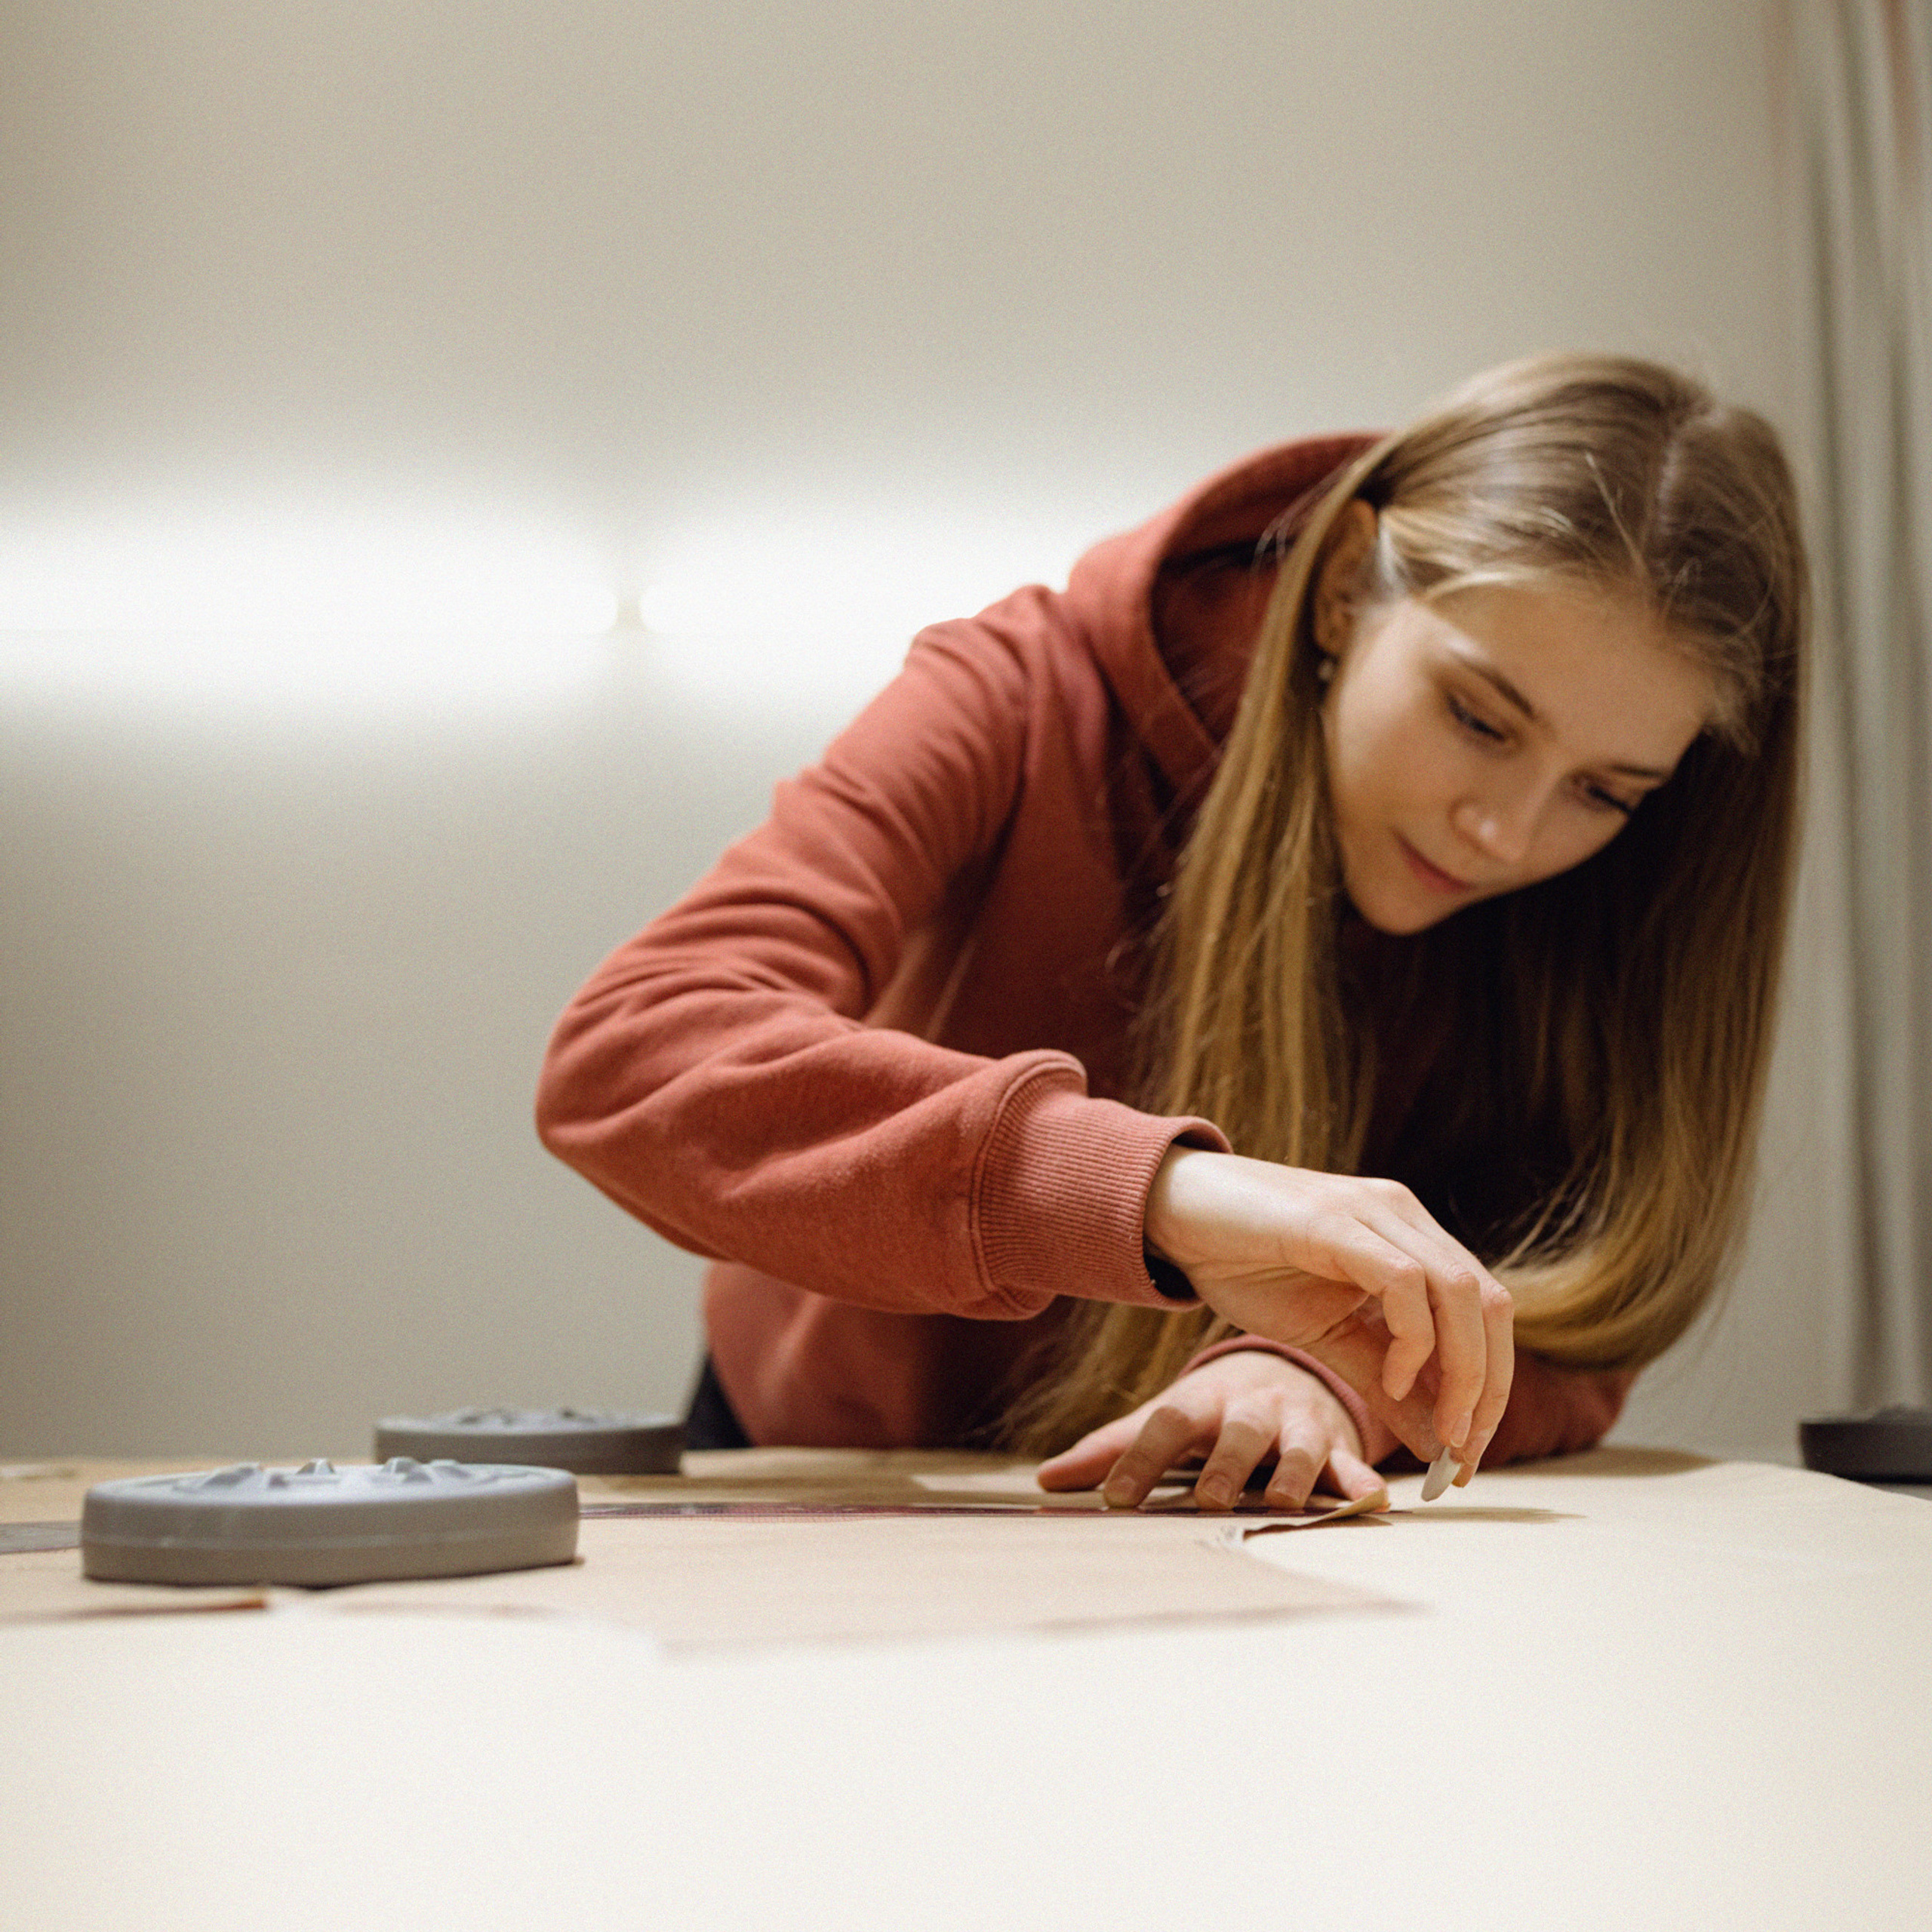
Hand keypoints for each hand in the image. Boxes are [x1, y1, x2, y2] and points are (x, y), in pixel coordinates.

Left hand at [1035, 1351, 1385, 1510]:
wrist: (1286, 1373)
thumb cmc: (1212, 1412)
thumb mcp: (1164, 1420)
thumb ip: (1110, 1450)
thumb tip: (1045, 1481)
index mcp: (1202, 1401)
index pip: (1166, 1425)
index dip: (1141, 1460)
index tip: (1116, 1500)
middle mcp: (1251, 1409)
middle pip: (1237, 1434)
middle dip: (1224, 1465)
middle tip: (1207, 1499)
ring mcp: (1298, 1425)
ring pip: (1298, 1447)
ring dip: (1291, 1473)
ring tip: (1280, 1501)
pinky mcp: (1338, 1445)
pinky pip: (1353, 1464)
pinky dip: (1360, 1481)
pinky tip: (1368, 1499)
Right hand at [1145, 1147, 1513, 1473]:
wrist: (1171, 1212)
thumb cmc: (1243, 1265)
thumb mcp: (1327, 1338)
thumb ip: (1384, 1383)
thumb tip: (1439, 1445)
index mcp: (1410, 1237)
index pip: (1487, 1313)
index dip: (1492, 1387)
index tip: (1469, 1455)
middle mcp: (1403, 1216)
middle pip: (1491, 1305)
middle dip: (1488, 1389)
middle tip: (1463, 1455)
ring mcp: (1374, 1212)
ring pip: (1461, 1292)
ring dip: (1463, 1373)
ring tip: (1441, 1430)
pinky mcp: (1337, 1220)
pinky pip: (1405, 1282)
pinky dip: (1414, 1340)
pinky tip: (1392, 1379)